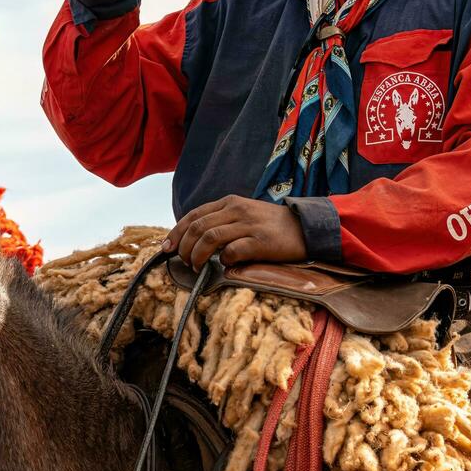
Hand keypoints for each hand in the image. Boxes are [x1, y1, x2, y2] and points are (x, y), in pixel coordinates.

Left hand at [162, 195, 307, 269]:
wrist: (305, 228)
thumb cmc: (271, 225)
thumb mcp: (244, 214)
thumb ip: (222, 220)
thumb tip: (194, 239)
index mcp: (230, 202)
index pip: (194, 215)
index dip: (176, 232)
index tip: (166, 248)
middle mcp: (237, 210)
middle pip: (197, 227)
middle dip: (184, 247)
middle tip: (183, 262)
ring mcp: (248, 225)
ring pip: (209, 238)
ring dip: (197, 255)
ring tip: (196, 267)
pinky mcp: (260, 242)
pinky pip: (232, 251)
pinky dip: (223, 260)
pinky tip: (225, 266)